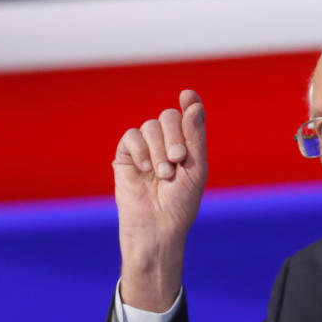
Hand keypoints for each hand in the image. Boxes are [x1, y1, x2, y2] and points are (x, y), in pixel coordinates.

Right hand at [113, 90, 206, 310]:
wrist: (158, 227)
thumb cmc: (181, 203)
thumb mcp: (196, 168)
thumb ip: (195, 136)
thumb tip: (193, 103)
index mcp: (187, 146)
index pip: (187, 115)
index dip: (189, 102)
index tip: (187, 95)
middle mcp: (166, 143)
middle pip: (169, 116)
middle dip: (175, 136)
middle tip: (179, 160)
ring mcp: (145, 149)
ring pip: (150, 126)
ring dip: (159, 149)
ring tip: (164, 174)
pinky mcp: (125, 156)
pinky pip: (132, 136)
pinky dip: (140, 149)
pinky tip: (145, 169)